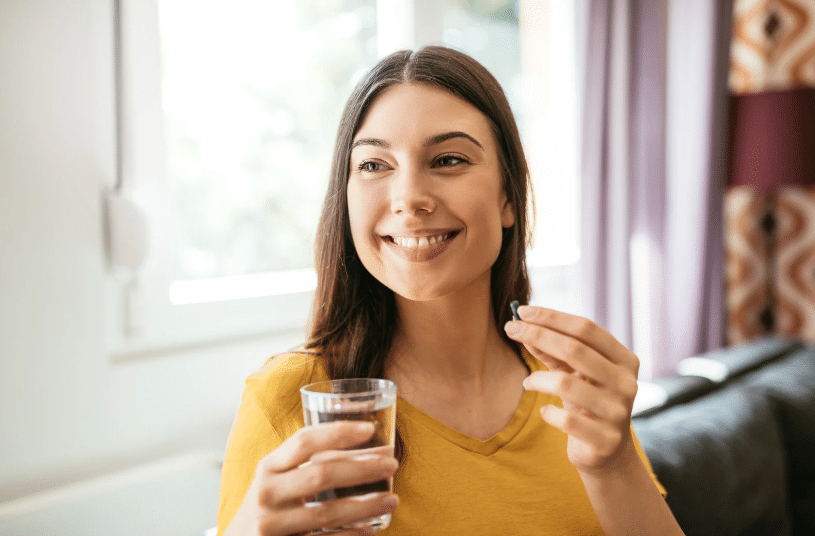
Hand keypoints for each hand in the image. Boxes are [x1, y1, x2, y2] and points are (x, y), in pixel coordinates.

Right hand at [226, 421, 398, 535]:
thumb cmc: (269, 504)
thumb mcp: (276, 478)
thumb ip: (306, 462)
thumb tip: (368, 446)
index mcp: (268, 467)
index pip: (304, 441)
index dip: (337, 432)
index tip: (369, 429)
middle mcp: (267, 493)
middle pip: (320, 474)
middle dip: (362, 468)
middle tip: (391, 464)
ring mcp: (272, 525)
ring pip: (327, 513)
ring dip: (366, 505)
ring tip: (392, 498)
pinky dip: (350, 535)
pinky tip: (371, 528)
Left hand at [504, 306, 639, 475]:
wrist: (607, 452)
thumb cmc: (587, 401)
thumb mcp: (574, 372)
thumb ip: (552, 350)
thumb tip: (522, 324)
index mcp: (624, 360)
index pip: (586, 328)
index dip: (552, 317)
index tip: (522, 311)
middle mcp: (627, 383)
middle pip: (576, 350)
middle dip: (538, 335)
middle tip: (511, 329)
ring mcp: (618, 413)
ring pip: (567, 384)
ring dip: (538, 379)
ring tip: (528, 382)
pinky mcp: (605, 440)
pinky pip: (567, 420)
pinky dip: (549, 412)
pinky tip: (544, 410)